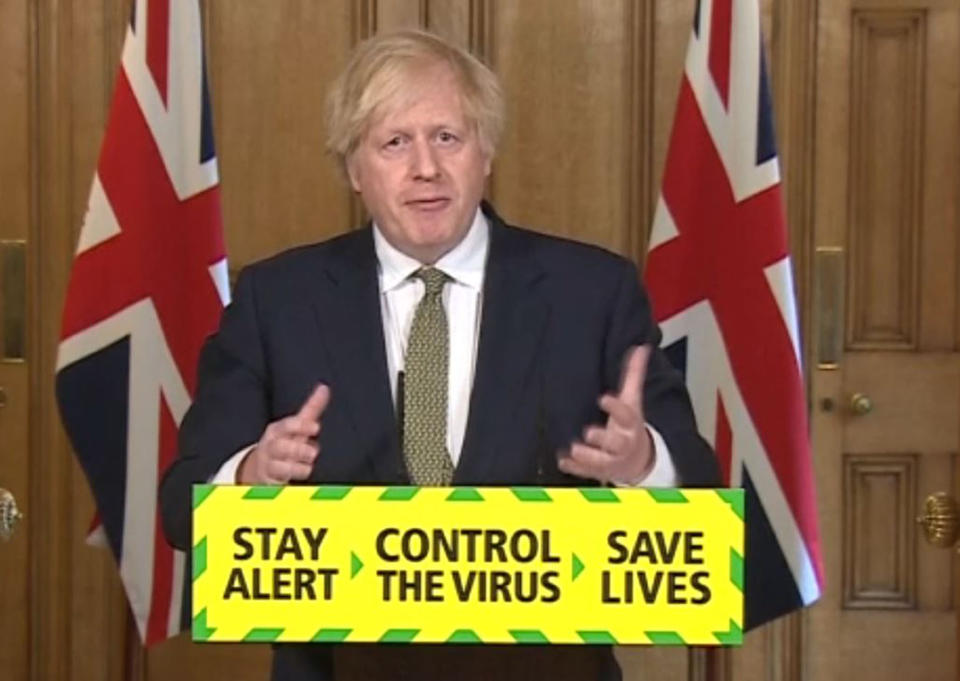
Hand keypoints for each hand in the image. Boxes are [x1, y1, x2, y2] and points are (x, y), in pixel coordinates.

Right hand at [238, 384, 329, 483]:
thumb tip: (324, 388)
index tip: (316, 428)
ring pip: (278, 466)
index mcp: (277, 430)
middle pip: (280, 447)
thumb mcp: (297, 425)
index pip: (286, 426)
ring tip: (308, 467)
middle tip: (313, 452)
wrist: (261, 466)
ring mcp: (269, 464)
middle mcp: (271, 447)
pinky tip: (302, 475)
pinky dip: (289, 479)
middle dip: (296, 449)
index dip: (300, 426)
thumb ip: (311, 408)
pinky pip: (278, 482)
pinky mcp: (270, 480)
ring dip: (294, 467)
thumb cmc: (284, 441)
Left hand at [557, 346, 653, 483]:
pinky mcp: (600, 471)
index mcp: (631, 423)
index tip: (603, 398)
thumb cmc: (631, 426)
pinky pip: (587, 472)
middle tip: (587, 432)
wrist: (639, 461)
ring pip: (602, 461)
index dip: (615, 406)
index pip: (626, 414)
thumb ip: (634, 375)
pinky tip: (563, 461)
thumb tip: (641, 347)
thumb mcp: (633, 400)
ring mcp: (612, 459)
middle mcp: (623, 443)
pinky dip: (575, 468)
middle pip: (616, 443)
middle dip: (602, 438)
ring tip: (573, 449)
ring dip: (588, 457)